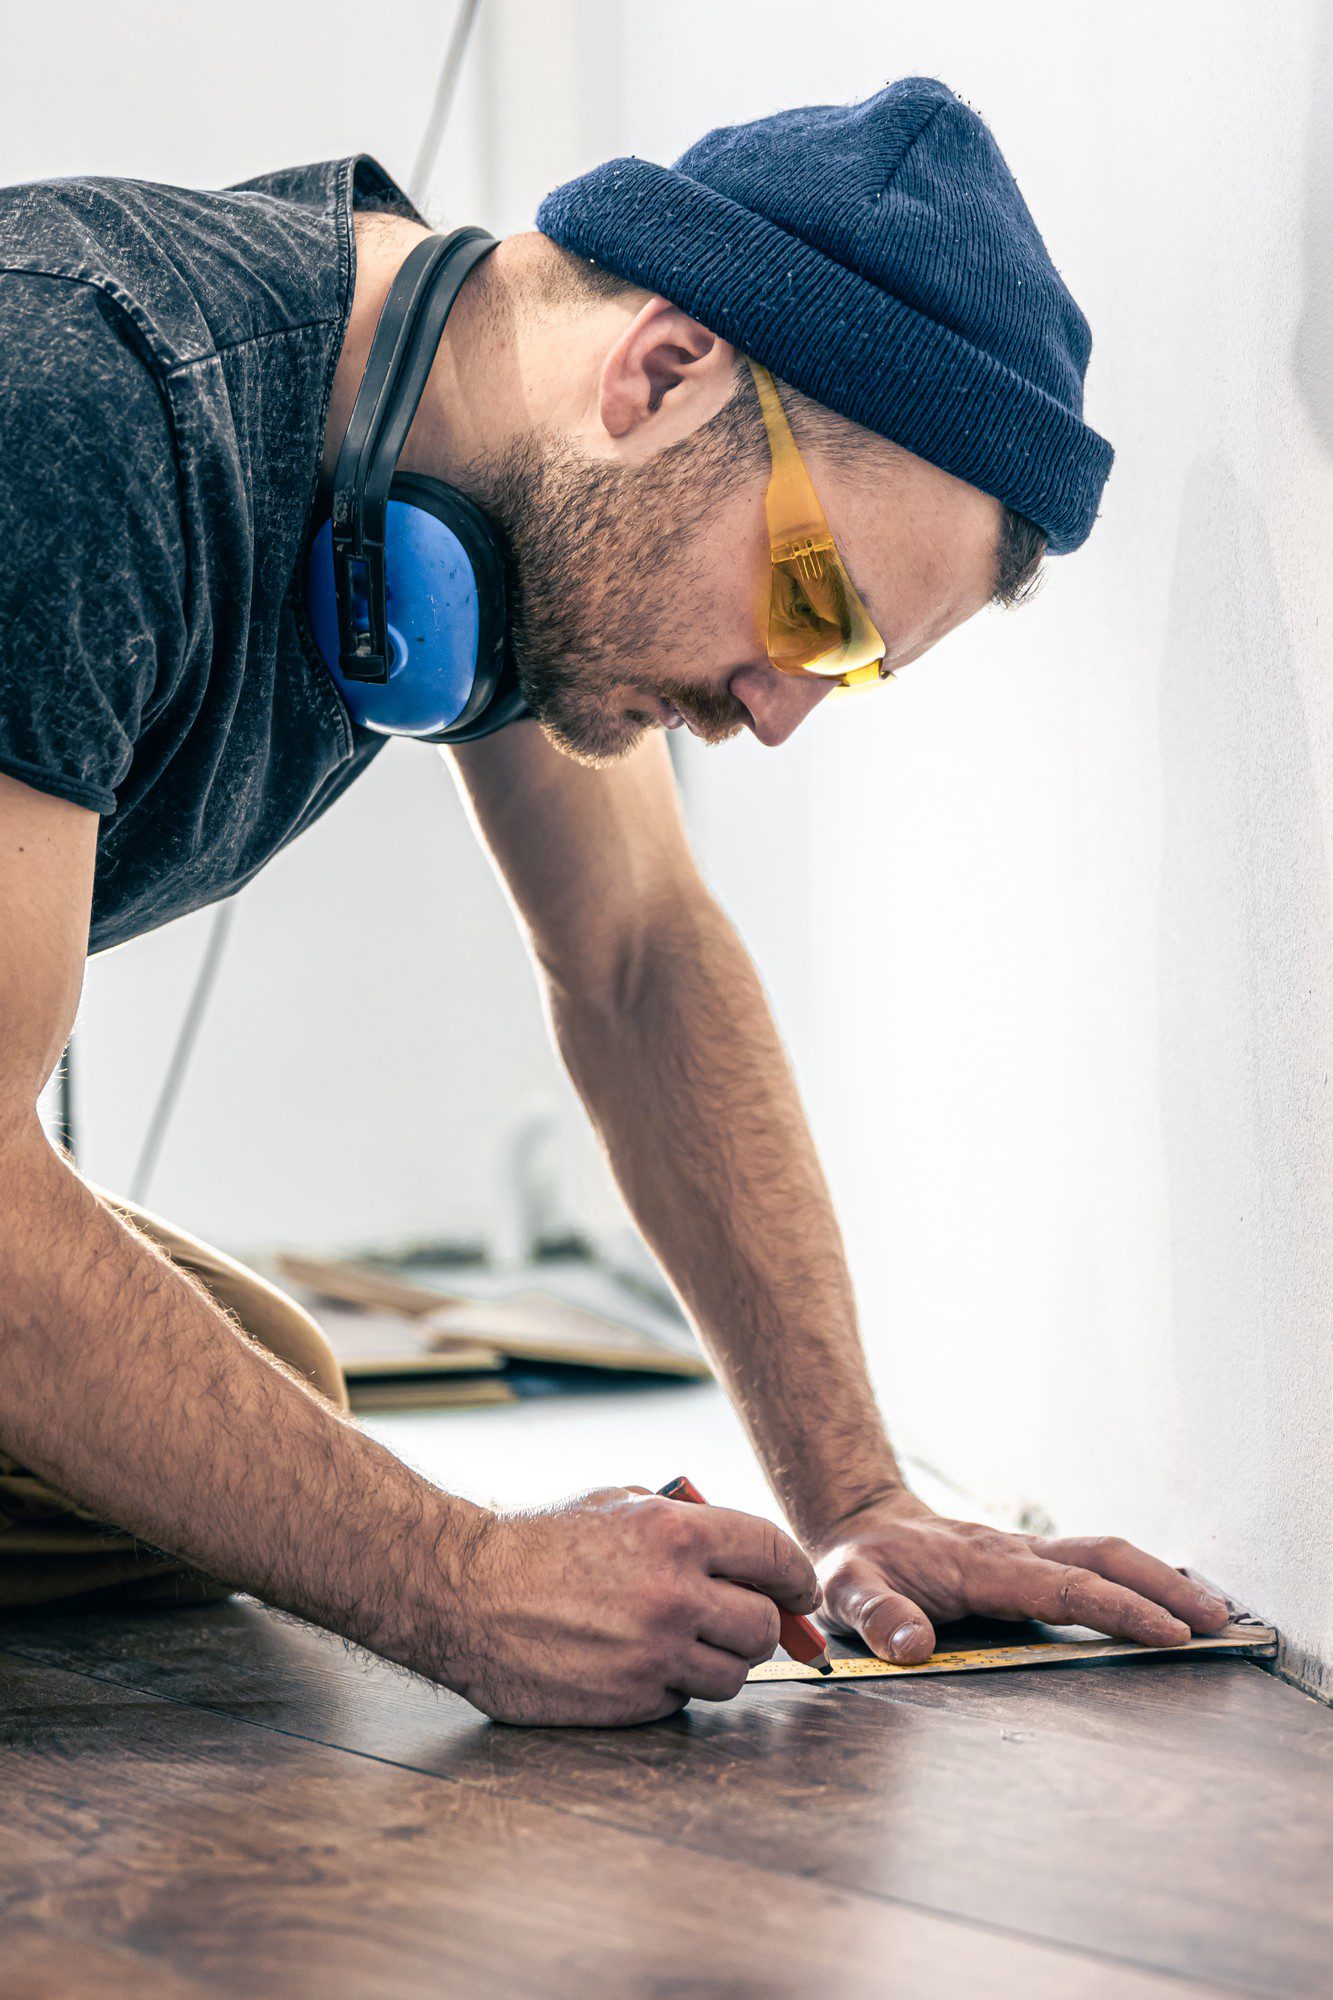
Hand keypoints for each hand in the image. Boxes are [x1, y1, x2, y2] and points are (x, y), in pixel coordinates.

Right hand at [444, 1485, 818, 1724]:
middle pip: (764, 1627)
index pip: (775, 1556)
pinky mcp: (629, 1701)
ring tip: (681, 1642)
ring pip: (732, 1675)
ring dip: (717, 1662)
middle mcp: (674, 1595)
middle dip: (759, 1625)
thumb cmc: (541, 1542)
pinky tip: (635, 1663)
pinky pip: (680, 1701)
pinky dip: (670, 1687)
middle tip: (738, 1621)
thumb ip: (685, 1524)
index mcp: (676, 1534)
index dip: (796, 1577)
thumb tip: (746, 1558)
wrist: (465, 1593)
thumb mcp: (619, 1504)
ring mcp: (653, 1654)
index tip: (798, 1591)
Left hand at [813, 1492, 1230, 1664]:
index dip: (1119, 1608)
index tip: (1168, 1633)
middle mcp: (1013, 1553)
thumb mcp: (846, 1589)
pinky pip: (1090, 1564)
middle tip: (1216, 1621)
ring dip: (1158, 1578)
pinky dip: (1134, 1578)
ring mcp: (1024, 1554)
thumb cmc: (858, 1564)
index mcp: (982, 1566)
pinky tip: (1164, 1601)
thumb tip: (914, 1645)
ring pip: (1103, 1554)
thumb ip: (877, 1615)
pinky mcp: (1028, 1562)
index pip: (1064, 1587)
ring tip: (1212, 1613)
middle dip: (1160, 1587)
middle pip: (1102, 1558)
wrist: (861, 1523)